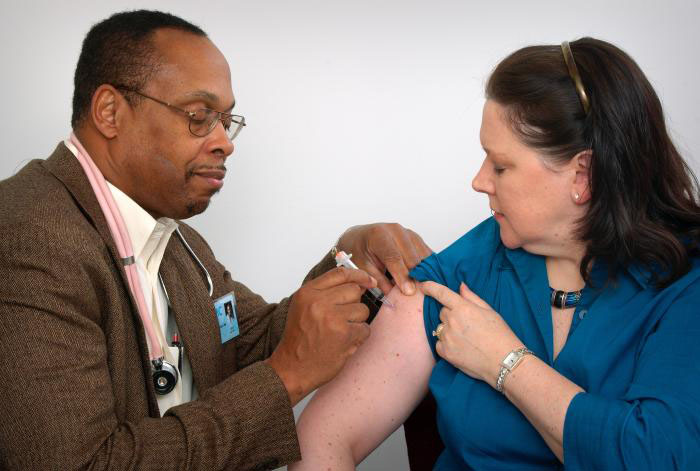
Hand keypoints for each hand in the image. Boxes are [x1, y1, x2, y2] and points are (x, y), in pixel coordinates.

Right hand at [266, 267, 374, 405]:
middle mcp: (319, 302)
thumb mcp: (304, 307)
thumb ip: (325, 292)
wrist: (292, 368)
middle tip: (344, 318)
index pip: (340, 273)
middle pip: (354, 290)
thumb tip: (357, 282)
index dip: (358, 275)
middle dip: (354, 304)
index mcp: (308, 292)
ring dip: (357, 322)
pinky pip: (365, 328)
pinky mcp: (345, 334)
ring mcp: (333, 318)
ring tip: (340, 332)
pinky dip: (358, 337)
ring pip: (363, 309)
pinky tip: (343, 343)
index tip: (368, 280)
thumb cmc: (300, 339)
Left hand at [337, 223, 431, 296]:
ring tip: (425, 289)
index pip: (393, 257)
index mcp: (378, 235)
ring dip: (425, 272)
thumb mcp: (362, 266)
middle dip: (416, 277)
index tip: (409, 291)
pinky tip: (428, 279)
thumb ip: (377, 280)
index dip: (402, 275)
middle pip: (411, 256)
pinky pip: (426, 252)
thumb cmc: (359, 251)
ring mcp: (407, 232)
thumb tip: (393, 295)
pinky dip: (428, 266)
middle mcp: (395, 230)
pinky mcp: (415, 238)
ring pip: (422, 254)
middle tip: (419, 294)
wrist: (361, 236)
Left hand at [420, 281, 521, 387]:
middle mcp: (452, 321)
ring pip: (440, 328)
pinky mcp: (446, 353)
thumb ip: (472, 298)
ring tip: (466, 339)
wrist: (504, 361)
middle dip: (451, 315)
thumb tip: (460, 286)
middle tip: (468, 325)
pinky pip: (439, 343)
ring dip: (449, 330)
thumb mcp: (489, 311)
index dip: (430, 287)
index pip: (441, 293)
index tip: (423, 285)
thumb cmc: (500, 334)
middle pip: (443, 312)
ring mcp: (447, 337)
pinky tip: (461, 348)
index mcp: (463, 308)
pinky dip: (446, 344)